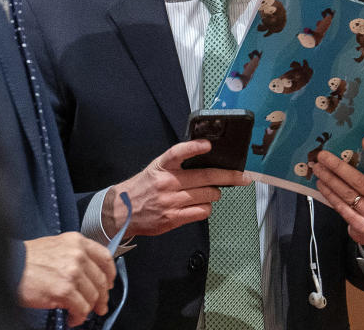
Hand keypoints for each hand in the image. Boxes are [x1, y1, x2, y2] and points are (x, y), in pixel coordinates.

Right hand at [19, 233, 115, 324]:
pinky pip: (81, 309)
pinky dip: (79, 317)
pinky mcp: (64, 290)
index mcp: (77, 242)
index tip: (109, 284)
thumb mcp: (56, 246)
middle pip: (101, 280)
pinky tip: (72, 318)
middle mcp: (78, 255)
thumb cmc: (28, 259)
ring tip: (79, 313)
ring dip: (88, 309)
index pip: (105, 257)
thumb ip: (75, 254)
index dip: (110, 274)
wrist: (9, 266)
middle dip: (102, 297)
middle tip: (99, 306)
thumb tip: (89, 273)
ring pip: (93, 296)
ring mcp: (72, 273)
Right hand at [103, 140, 249, 236]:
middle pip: (205, 177)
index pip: (178, 152)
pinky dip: (207, 207)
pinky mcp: (173, 218)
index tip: (208, 145)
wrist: (121, 212)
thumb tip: (206, 160)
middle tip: (242, 176)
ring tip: (212, 192)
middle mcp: (166, 183)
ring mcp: (170, 202)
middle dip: (229, 176)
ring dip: (215, 193)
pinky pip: (202, 212)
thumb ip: (177, 164)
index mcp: (161, 167)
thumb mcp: (155, 169)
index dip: (194, 147)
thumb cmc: (143, 188)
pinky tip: (202, 205)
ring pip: (208, 195)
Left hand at [312, 136, 363, 245]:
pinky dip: (329, 195)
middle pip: (358, 181)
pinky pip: (342, 208)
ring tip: (318, 169)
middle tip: (322, 156)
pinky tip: (322, 185)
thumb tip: (354, 148)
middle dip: (337, 166)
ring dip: (329, 179)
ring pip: (347, 194)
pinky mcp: (363, 227)